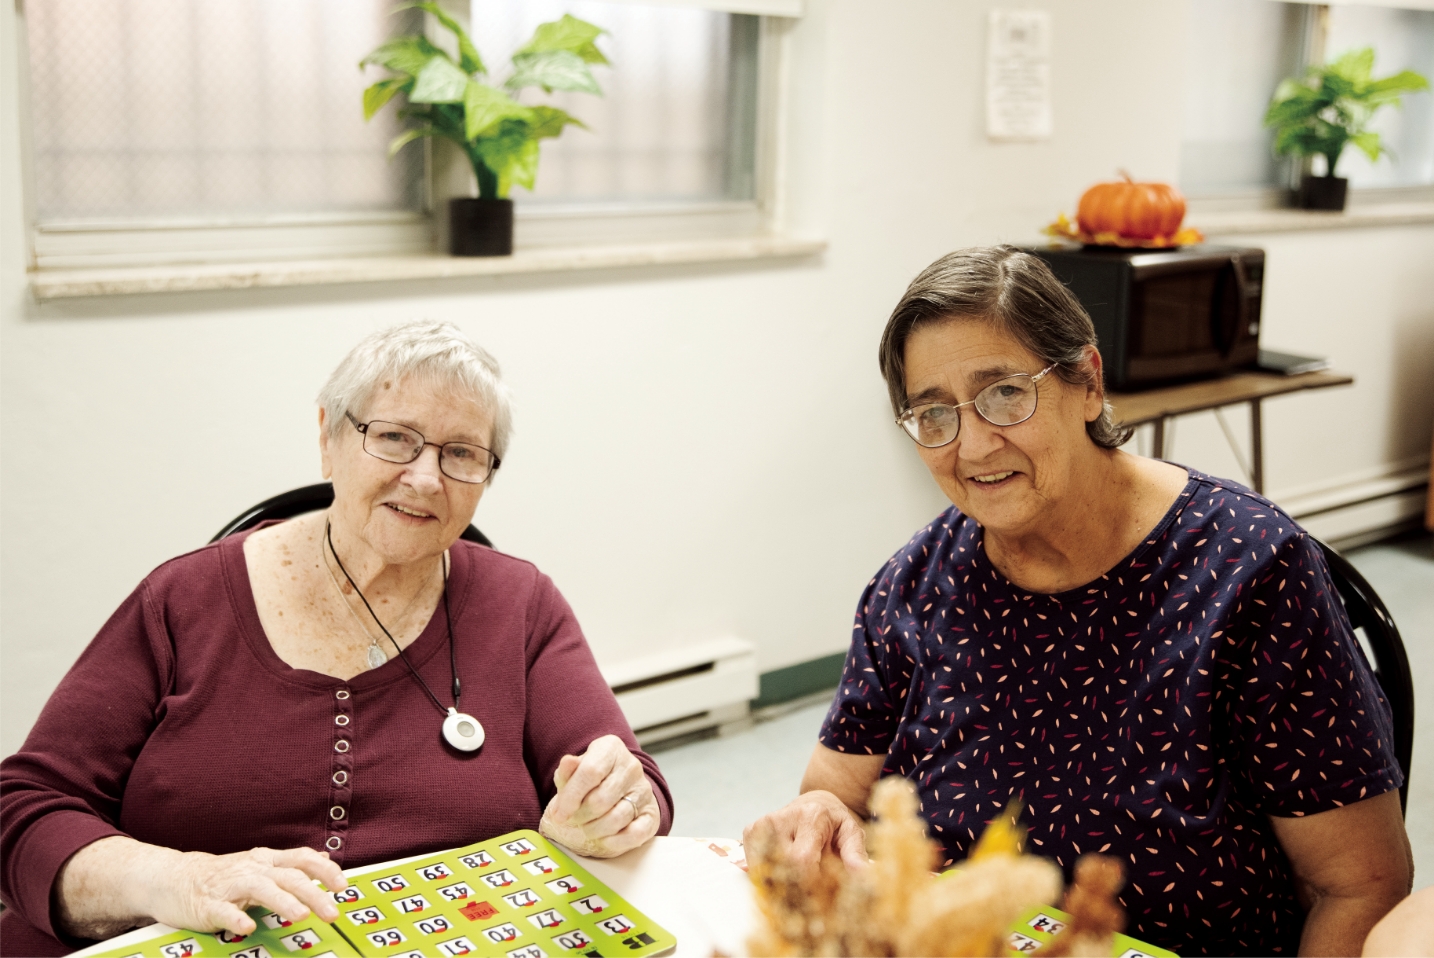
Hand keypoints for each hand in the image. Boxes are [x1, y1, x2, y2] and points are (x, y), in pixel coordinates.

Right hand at [145, 845, 346, 936]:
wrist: (174, 879)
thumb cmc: (224, 876)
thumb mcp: (261, 864)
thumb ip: (292, 863)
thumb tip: (324, 857)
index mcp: (267, 860)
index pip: (302, 859)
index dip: (325, 870)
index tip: (342, 885)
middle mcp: (252, 869)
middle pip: (288, 877)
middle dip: (313, 893)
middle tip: (332, 912)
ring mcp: (230, 886)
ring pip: (261, 889)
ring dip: (282, 901)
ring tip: (300, 915)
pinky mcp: (208, 905)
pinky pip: (224, 911)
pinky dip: (237, 918)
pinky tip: (248, 928)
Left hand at [539, 734, 659, 858]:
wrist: (618, 785)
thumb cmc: (593, 778)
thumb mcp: (575, 770)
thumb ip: (568, 771)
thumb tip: (567, 763)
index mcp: (611, 749)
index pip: (589, 772)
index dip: (570, 797)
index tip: (559, 814)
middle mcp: (631, 767)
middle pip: (600, 800)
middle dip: (580, 816)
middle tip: (573, 820)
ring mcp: (644, 790)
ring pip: (616, 819)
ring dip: (594, 830)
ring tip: (586, 828)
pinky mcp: (652, 814)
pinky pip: (635, 834)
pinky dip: (615, 841)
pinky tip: (604, 838)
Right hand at [743, 790, 867, 878]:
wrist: (814, 804)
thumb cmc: (834, 823)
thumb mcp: (851, 833)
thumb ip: (855, 853)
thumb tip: (862, 873)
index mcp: (811, 817)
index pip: (801, 860)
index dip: (810, 883)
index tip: (820, 890)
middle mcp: (782, 817)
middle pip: (782, 870)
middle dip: (797, 887)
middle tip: (811, 888)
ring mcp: (763, 824)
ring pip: (766, 871)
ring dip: (781, 883)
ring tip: (798, 877)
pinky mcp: (751, 831)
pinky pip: (755, 866)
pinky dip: (769, 875)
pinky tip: (784, 870)